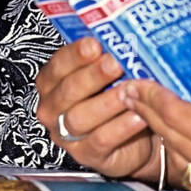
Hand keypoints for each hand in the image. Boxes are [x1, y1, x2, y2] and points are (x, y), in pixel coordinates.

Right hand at [33, 37, 158, 178]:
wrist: (136, 134)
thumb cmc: (116, 95)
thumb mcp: (108, 73)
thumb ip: (107, 57)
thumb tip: (122, 36)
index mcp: (53, 81)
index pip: (58, 65)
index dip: (75, 55)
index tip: (95, 44)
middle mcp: (53, 108)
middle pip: (68, 90)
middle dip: (93, 76)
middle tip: (115, 64)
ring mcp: (66, 134)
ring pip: (80, 117)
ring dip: (107, 102)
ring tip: (129, 90)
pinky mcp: (86, 154)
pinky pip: (101, 140)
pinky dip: (121, 127)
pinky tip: (137, 116)